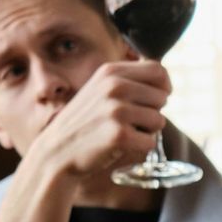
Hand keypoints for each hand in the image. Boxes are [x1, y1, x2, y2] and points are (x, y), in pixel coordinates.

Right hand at [27, 60, 170, 178]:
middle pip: (162, 97)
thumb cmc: (85, 122)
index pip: (158, 70)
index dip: (164, 86)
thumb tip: (165, 82)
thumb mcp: (100, 90)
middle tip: (131, 122)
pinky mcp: (119, 135)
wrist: (56, 151)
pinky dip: (141, 147)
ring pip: (159, 121)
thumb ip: (127, 81)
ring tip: (123, 132)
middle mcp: (114, 87)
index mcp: (110, 72)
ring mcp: (116, 110)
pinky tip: (120, 145)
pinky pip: (151, 142)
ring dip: (148, 131)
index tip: (157, 99)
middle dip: (153, 112)